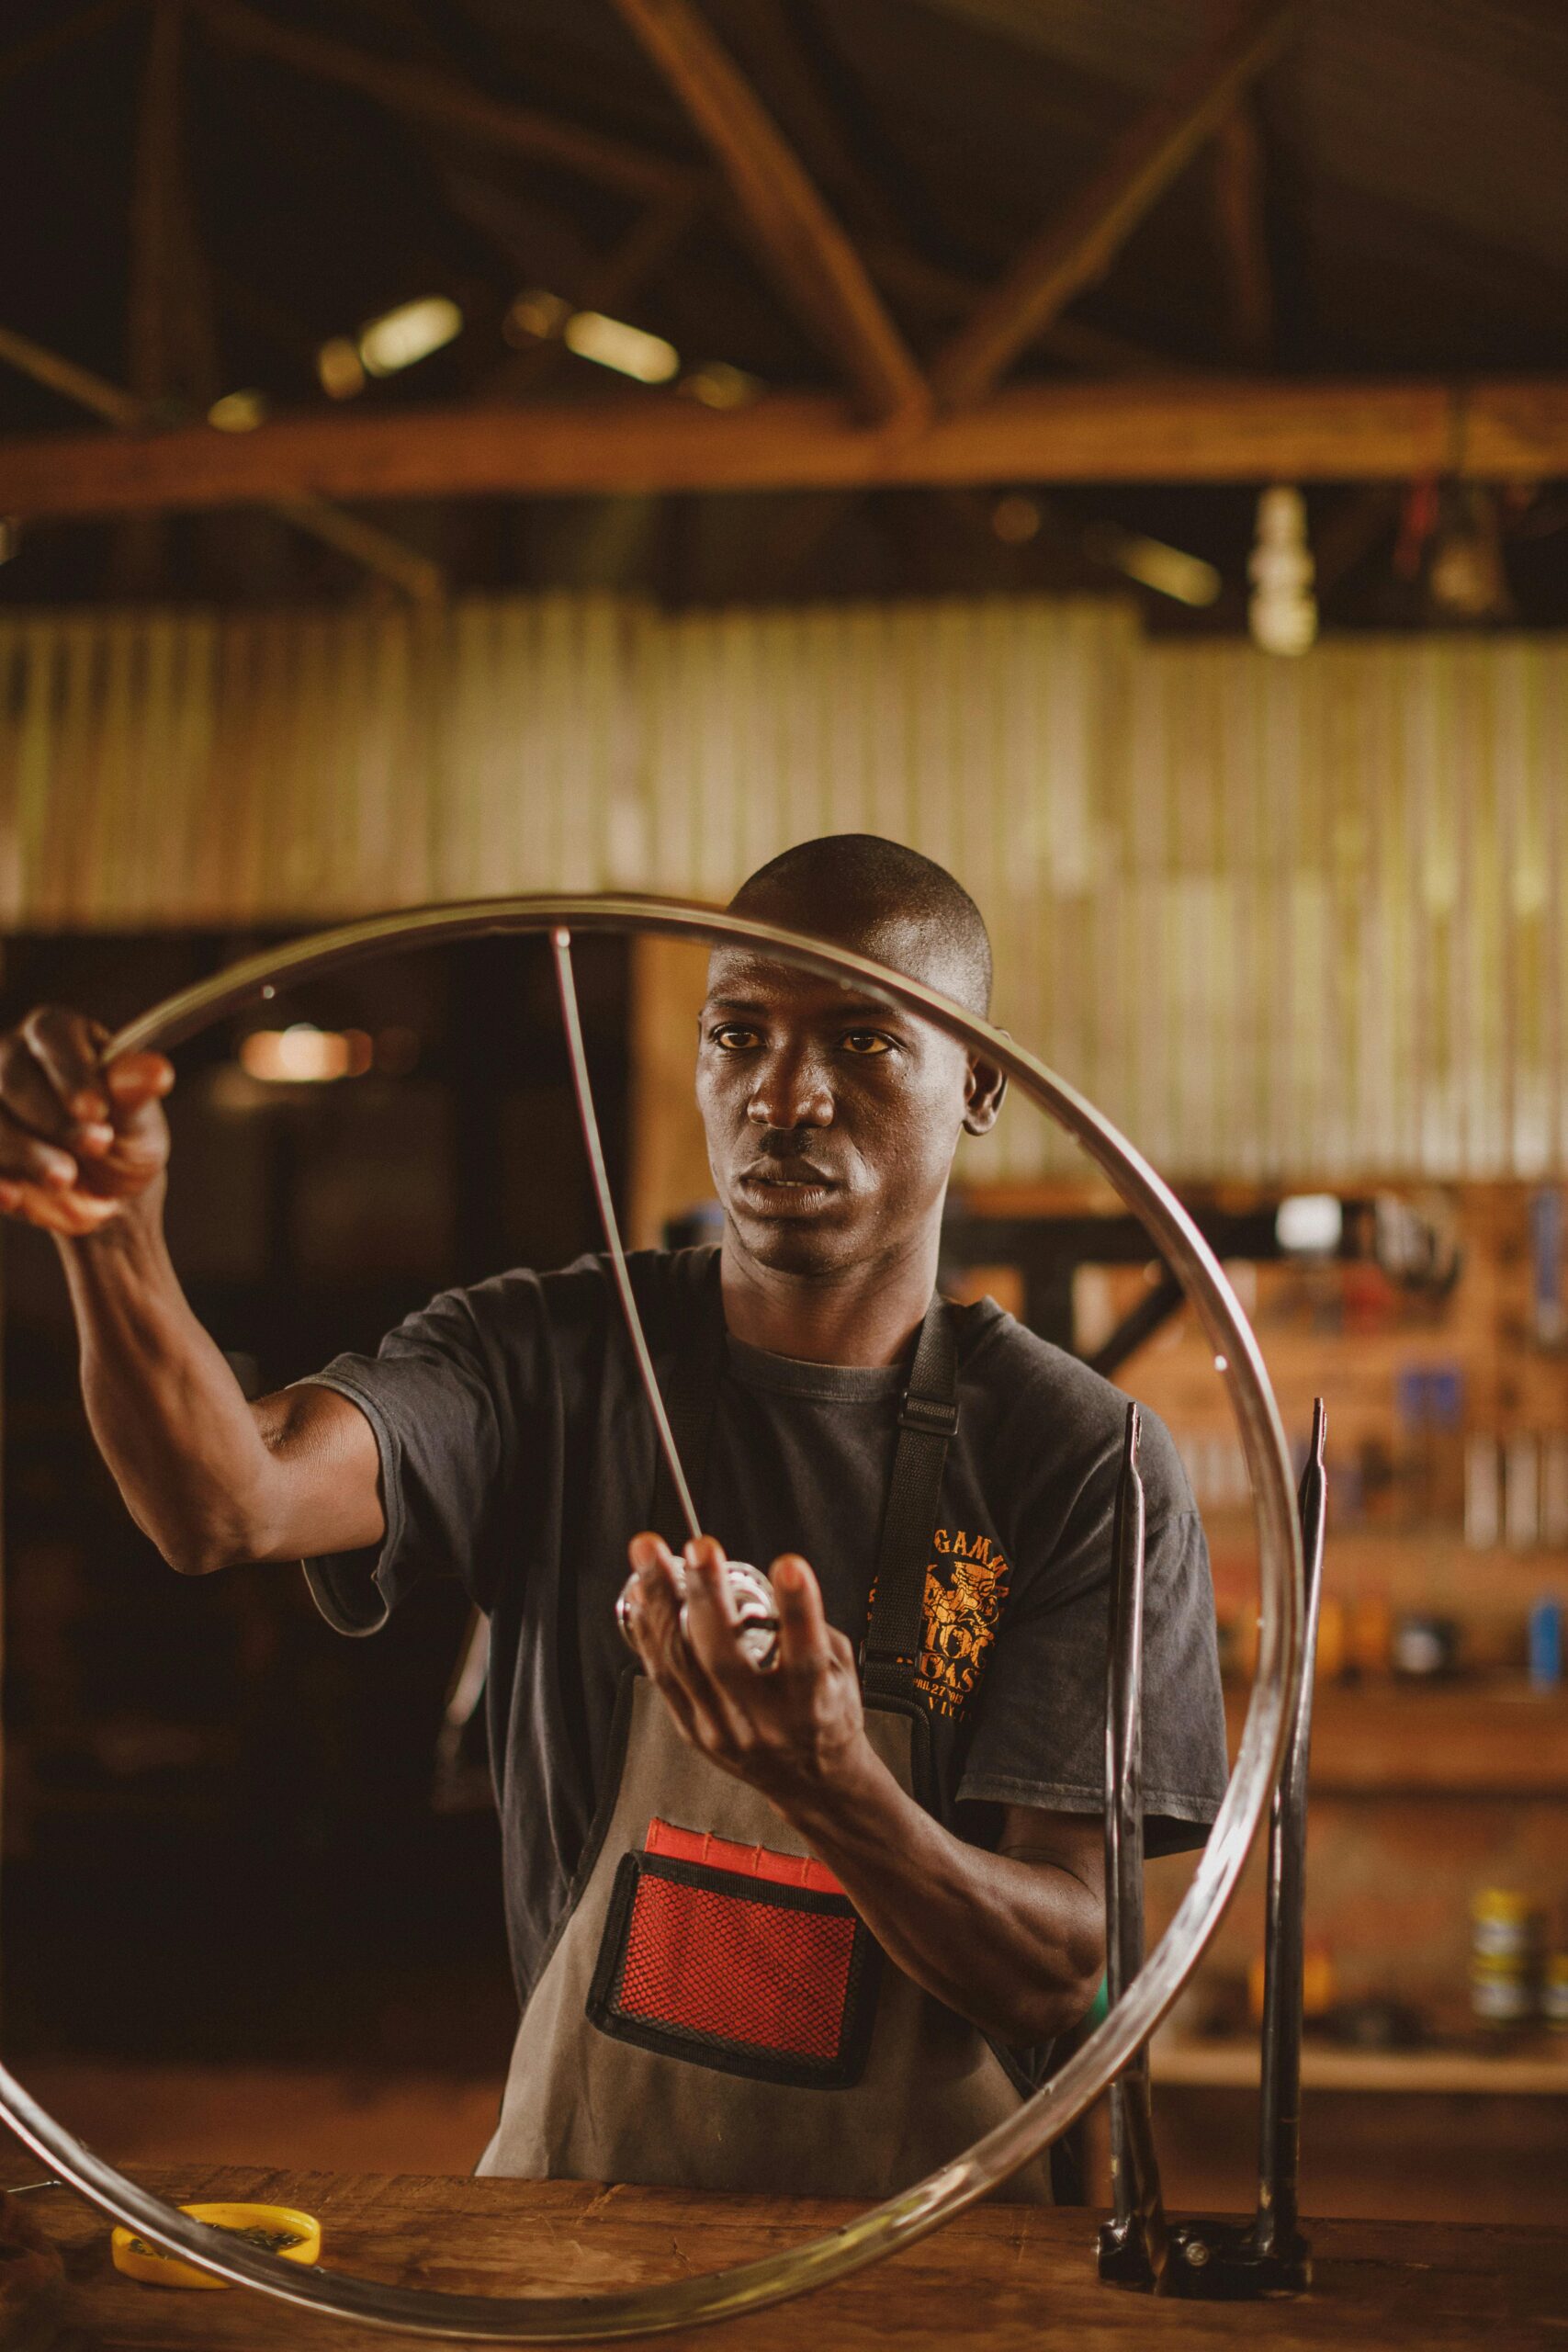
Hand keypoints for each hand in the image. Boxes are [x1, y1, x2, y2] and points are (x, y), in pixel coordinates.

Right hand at [0, 1007, 173, 1236]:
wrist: (104, 1187)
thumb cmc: (124, 1135)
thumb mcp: (139, 1118)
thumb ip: (138, 1094)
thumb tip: (157, 1071)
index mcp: (56, 1033)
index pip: (53, 1035)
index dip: (72, 1072)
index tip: (97, 1110)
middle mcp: (10, 1057)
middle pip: (14, 1078)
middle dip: (54, 1118)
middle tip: (96, 1146)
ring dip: (24, 1151)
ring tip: (65, 1178)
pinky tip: (13, 1196)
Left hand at [622, 1532, 872, 1815]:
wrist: (812, 1783)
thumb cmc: (827, 1716)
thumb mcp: (840, 1669)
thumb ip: (809, 1626)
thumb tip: (766, 1583)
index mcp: (813, 1706)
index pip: (805, 1655)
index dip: (798, 1608)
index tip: (788, 1565)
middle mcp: (765, 1722)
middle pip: (725, 1657)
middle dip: (709, 1594)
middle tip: (700, 1547)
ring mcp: (722, 1729)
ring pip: (680, 1662)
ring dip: (661, 1601)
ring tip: (649, 1555)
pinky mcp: (693, 1730)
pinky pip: (662, 1675)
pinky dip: (648, 1630)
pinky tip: (642, 1594)